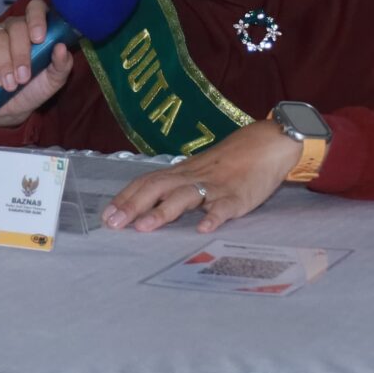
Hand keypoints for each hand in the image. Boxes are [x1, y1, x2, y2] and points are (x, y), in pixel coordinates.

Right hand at [0, 0, 74, 127]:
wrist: (8, 110)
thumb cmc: (33, 89)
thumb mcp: (52, 81)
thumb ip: (61, 65)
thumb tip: (62, 47)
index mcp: (36, 28)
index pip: (36, 8)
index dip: (37, 19)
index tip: (39, 39)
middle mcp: (15, 26)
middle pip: (17, 25)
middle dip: (21, 54)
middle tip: (23, 78)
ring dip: (5, 64)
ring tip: (10, 85)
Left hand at [101, 121, 301, 233]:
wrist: (267, 143)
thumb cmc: (231, 161)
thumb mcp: (200, 170)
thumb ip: (178, 186)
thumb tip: (149, 204)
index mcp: (182, 172)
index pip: (147, 182)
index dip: (126, 197)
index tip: (106, 215)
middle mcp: (194, 177)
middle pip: (158, 187)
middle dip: (133, 205)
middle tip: (113, 224)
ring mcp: (216, 186)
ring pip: (186, 196)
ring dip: (164, 211)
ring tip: (144, 227)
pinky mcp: (239, 196)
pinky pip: (225, 207)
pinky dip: (213, 217)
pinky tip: (203, 229)